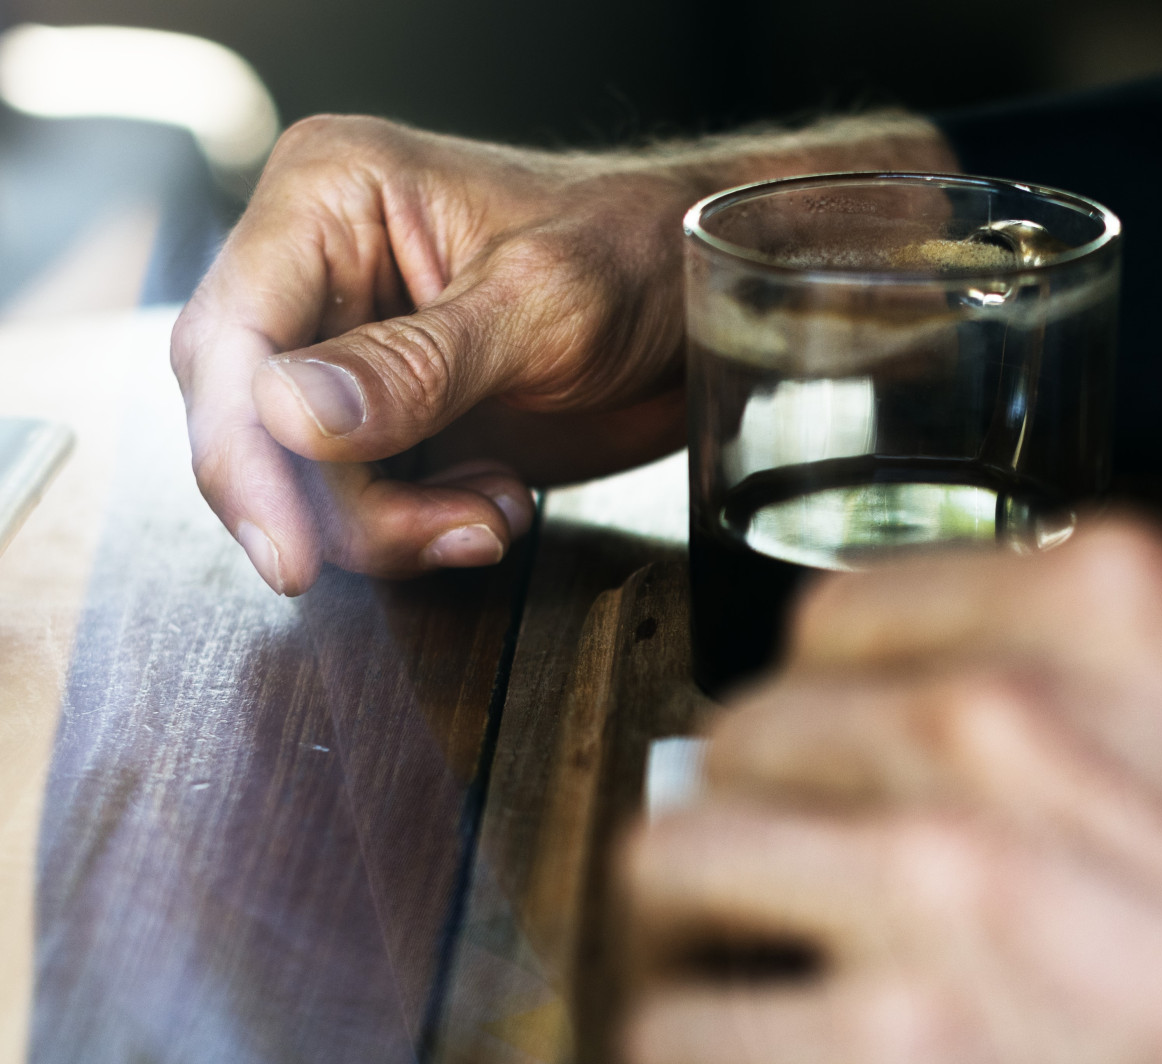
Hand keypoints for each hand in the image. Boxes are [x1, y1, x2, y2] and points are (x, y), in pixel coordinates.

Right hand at [171, 113, 954, 593]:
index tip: (292, 550)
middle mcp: (320, 271)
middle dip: (337, 505)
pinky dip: (422, 530)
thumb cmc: (646, 255)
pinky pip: (361, 502)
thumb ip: (418, 365)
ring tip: (495, 514)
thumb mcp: (542, 306)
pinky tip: (498, 507)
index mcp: (330, 200)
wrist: (715, 299)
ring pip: (302, 479)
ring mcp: (352, 351)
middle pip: (249, 422)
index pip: (231, 339)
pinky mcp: (392, 417)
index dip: (244, 456)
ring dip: (391, 527)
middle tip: (442, 537)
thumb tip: (289, 415)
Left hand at [620, 520, 1161, 1063]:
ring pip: (677, 857)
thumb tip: (898, 727)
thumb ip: (1072, 695)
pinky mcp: (902, 1046)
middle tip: (783, 886)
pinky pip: (683, 1033)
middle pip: (752, 731)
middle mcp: (1001, 709)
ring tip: (733, 976)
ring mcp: (938, 871)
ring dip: (696, 926)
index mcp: (1105, 602)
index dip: (824, 709)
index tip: (827, 767)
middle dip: (762, 813)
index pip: (838, 615)